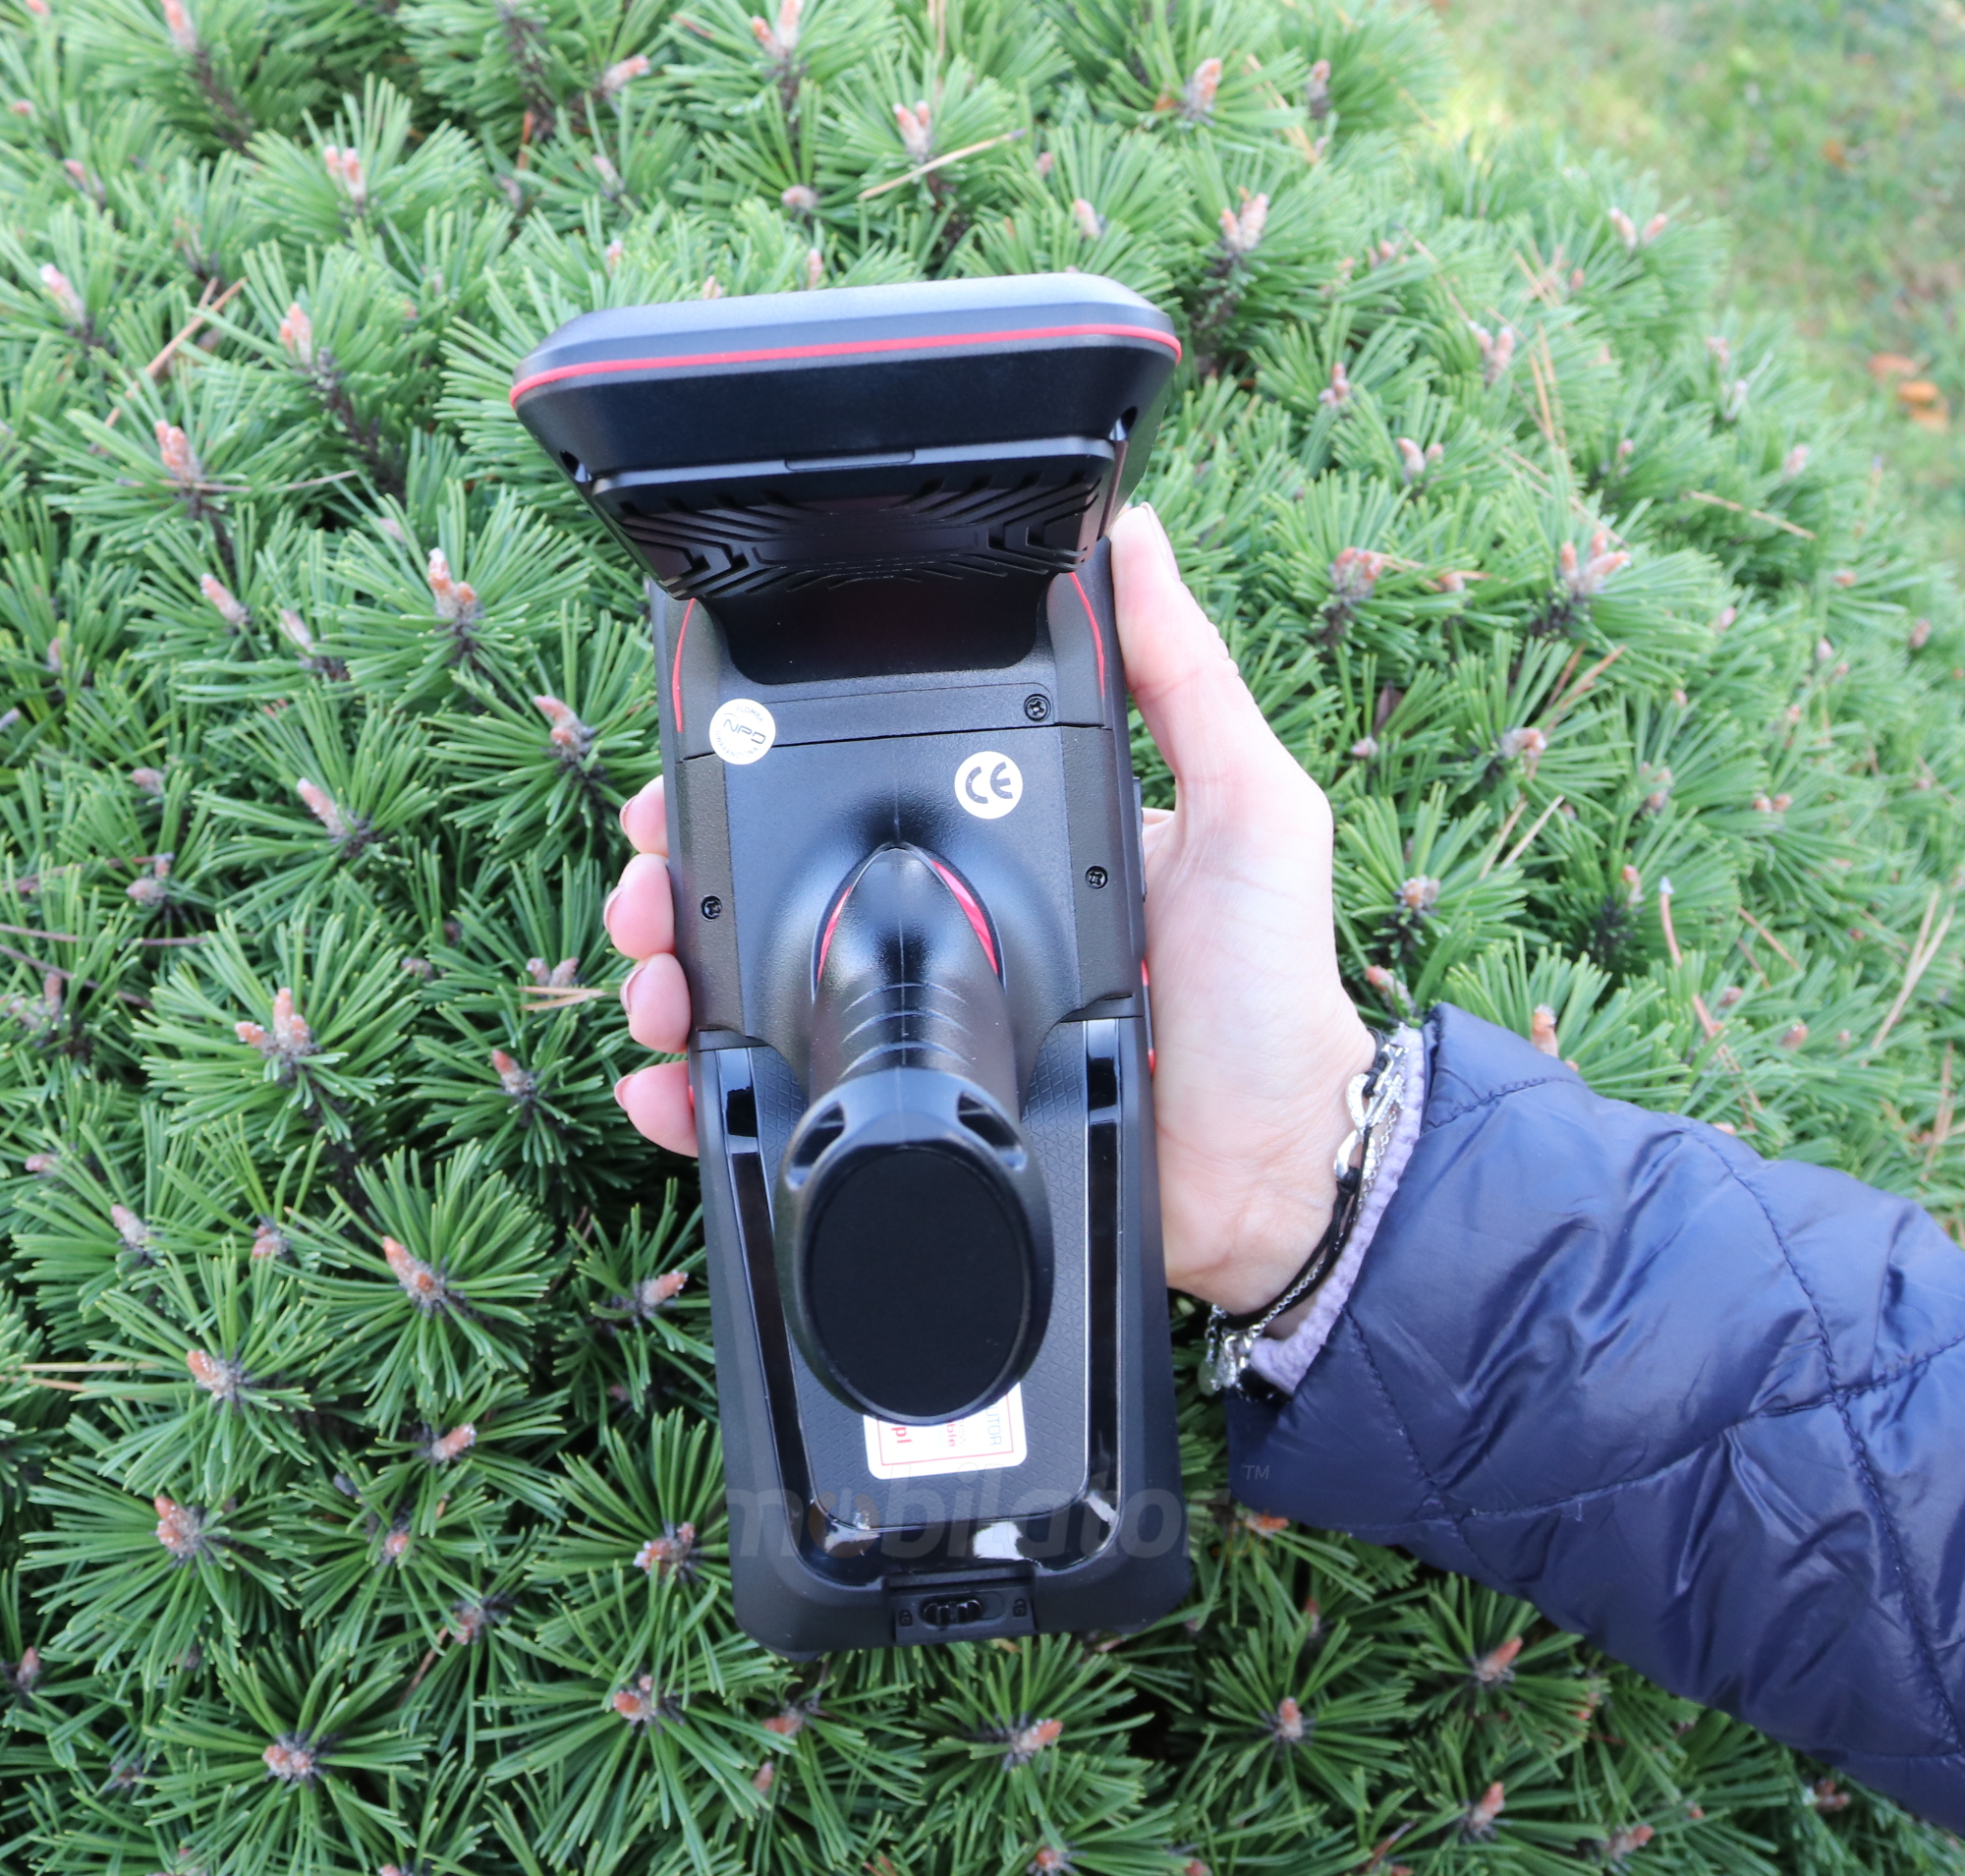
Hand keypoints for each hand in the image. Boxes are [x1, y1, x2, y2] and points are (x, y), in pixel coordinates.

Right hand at [607, 503, 1374, 1313]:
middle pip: (775, 887)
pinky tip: (668, 1086)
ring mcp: (921, 1025)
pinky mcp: (915, 1117)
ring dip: (676, 977)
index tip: (690, 764)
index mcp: (1008, 843)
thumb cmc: (1265, 990)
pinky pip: (785, 1105)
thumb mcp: (1248, 808)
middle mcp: (948, 926)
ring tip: (654, 982)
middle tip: (647, 889)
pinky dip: (706, 1101)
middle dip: (682, 878)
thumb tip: (1137, 538)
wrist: (1269, 1174)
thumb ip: (1187, 681)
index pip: (860, 790)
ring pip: (755, 991)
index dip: (760, 774)